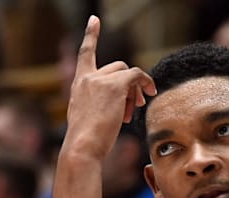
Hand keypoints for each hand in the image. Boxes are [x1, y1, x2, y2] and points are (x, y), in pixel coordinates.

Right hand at [62, 16, 155, 161]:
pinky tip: (150, 93)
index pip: (84, 54)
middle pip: (116, 67)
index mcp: (78, 85)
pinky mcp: (115, 85)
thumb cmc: (85, 141)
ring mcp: (100, 80)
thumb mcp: (87, 118)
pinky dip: (145, 82)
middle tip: (134, 105)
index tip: (93, 20)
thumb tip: (122, 104)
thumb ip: (98, 104)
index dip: (90, 35)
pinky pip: (136, 75)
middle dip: (128, 85)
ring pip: (127, 73)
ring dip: (135, 90)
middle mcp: (87, 78)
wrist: (82, 147)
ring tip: (135, 109)